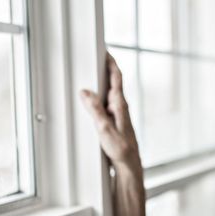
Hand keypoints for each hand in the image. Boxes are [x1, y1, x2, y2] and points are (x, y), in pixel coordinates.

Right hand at [81, 53, 140, 168]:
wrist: (129, 165)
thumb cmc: (121, 150)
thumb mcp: (104, 129)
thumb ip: (95, 110)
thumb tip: (85, 92)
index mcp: (120, 105)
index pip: (117, 78)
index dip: (111, 63)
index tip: (105, 51)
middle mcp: (120, 107)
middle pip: (112, 82)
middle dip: (104, 69)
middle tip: (95, 57)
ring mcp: (118, 114)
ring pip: (108, 93)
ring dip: (101, 83)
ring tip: (90, 74)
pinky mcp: (114, 122)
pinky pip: (105, 104)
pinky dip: (98, 97)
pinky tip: (91, 100)